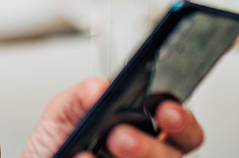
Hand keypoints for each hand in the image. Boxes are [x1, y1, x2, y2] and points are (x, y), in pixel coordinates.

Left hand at [18, 78, 204, 157]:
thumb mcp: (61, 117)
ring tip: (96, 151)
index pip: (180, 127)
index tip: (165, 110)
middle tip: (120, 138)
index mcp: (143, 132)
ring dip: (137, 155)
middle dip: (151, 146)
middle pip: (173, 155)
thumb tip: (98, 88)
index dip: (182, 119)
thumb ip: (78, 99)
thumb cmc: (57, 149)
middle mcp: (148, 157)